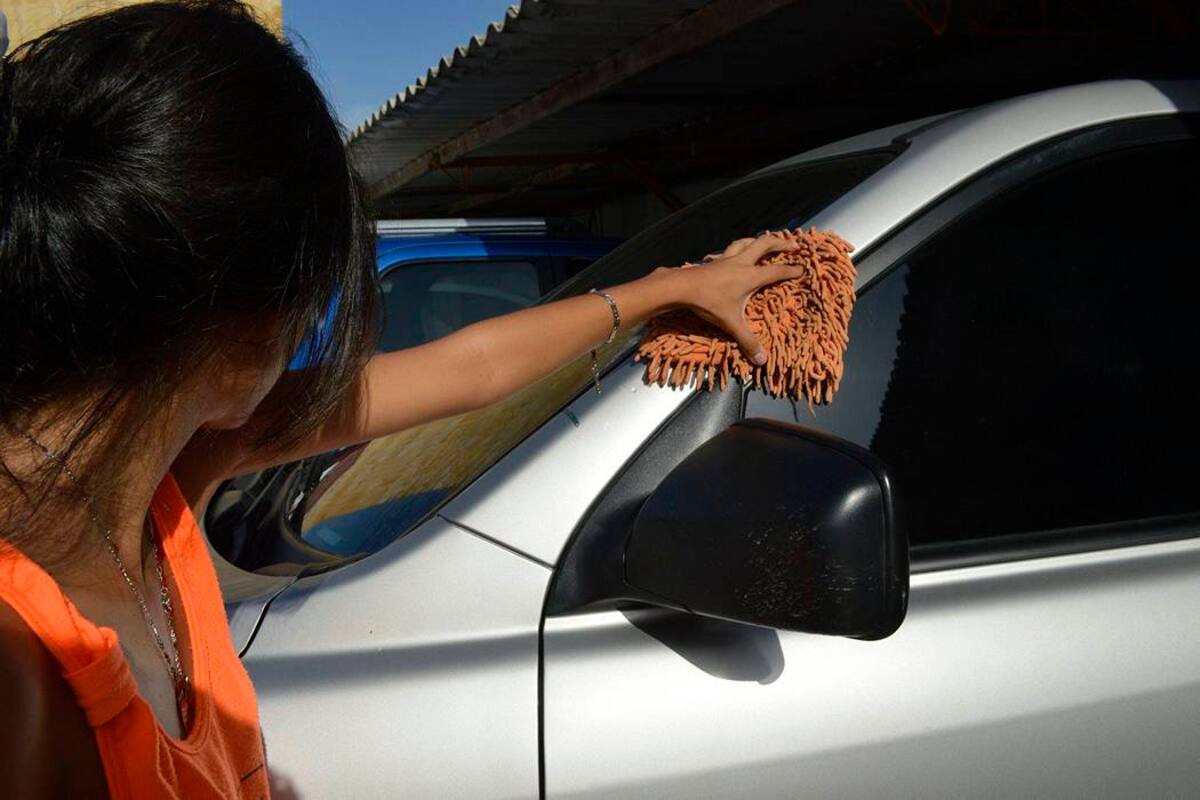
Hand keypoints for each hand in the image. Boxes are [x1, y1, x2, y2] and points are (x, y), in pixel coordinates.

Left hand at [668, 232, 802, 364]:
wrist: (679, 287)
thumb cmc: (708, 302)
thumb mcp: (730, 323)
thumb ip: (747, 340)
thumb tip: (762, 360)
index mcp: (750, 276)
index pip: (777, 270)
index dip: (792, 270)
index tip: (803, 269)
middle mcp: (740, 262)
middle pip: (765, 244)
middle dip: (781, 242)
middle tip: (793, 244)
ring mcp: (726, 259)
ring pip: (746, 241)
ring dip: (758, 240)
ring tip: (766, 241)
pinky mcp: (713, 260)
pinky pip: (729, 249)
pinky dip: (737, 247)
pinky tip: (734, 252)